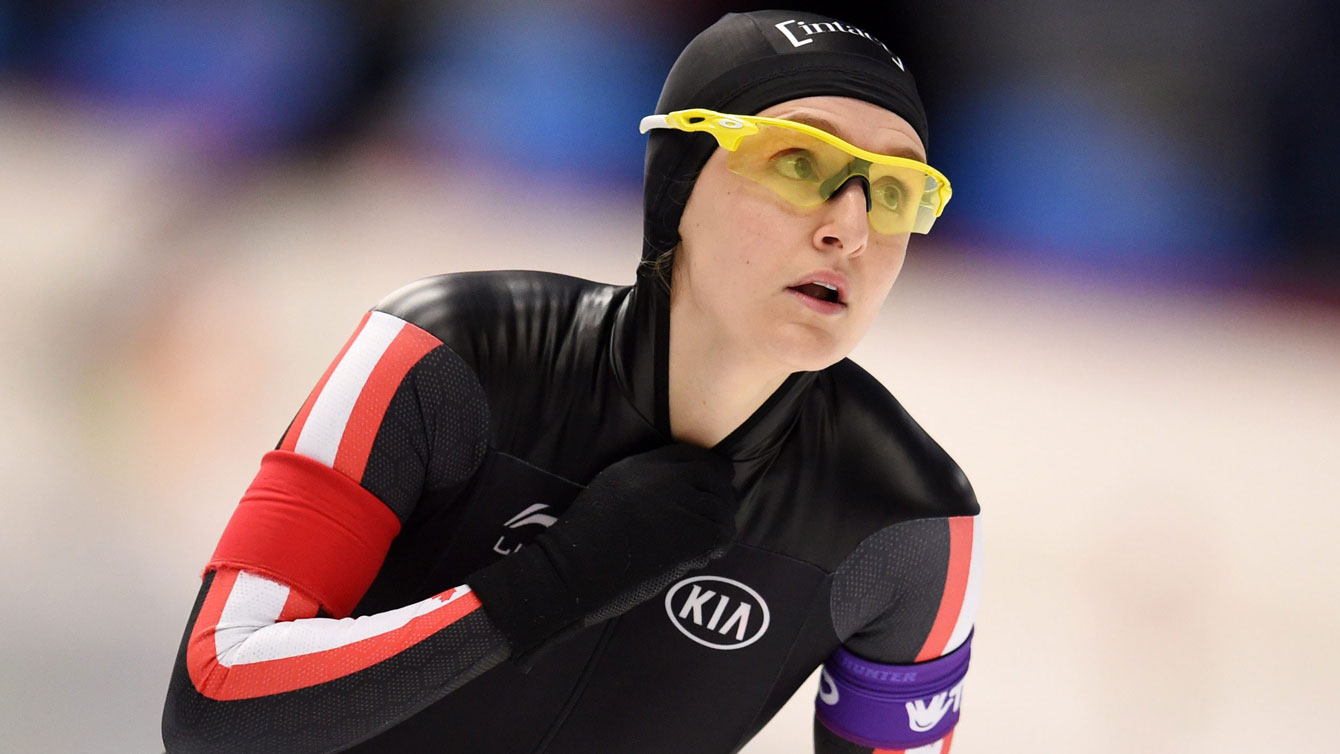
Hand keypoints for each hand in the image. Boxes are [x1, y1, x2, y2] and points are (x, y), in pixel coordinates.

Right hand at [469, 443, 736, 653]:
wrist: (578, 567)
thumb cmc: (588, 530)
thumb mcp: (615, 483)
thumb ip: (648, 474)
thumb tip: (680, 479)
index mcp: (649, 465)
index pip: (698, 457)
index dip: (707, 474)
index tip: (706, 489)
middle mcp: (672, 480)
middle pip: (717, 480)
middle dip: (717, 496)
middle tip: (708, 516)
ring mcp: (685, 508)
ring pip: (724, 508)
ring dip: (717, 521)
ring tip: (703, 536)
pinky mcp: (694, 538)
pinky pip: (722, 536)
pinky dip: (715, 544)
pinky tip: (700, 553)